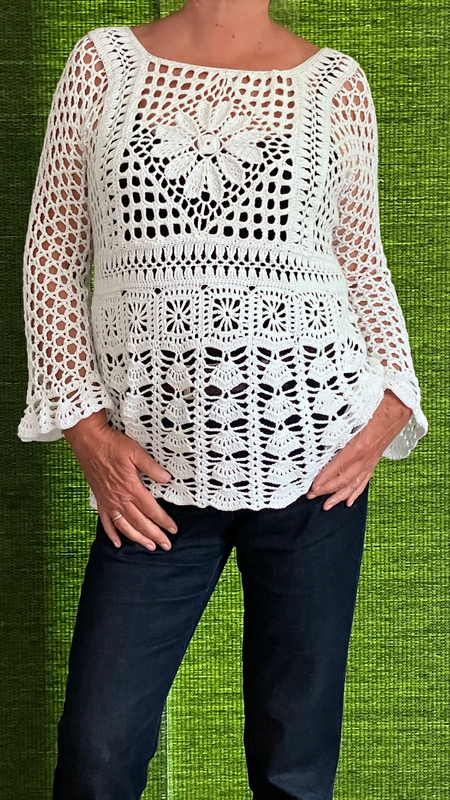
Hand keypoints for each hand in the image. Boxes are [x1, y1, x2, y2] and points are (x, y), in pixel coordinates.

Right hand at [64, 411, 177, 549]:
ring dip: (138, 538)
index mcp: (131, 487)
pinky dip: (112, 534)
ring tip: (149, 547)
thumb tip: (167, 478)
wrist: (88, 442)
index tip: (173, 529)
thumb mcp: (136, 452)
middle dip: (154, 535)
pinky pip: (106, 522)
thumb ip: (152, 467)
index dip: (163, 521)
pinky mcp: (100, 500)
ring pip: (125, 526)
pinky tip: (118, 543)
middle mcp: (120, 498)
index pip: (151, 510)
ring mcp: (108, 501)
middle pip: (140, 522)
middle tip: (166, 545)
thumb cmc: (112, 444)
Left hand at [305, 389, 412, 510]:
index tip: (312, 487)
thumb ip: (337, 410)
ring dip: (340, 495)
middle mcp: (366, 456)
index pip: (339, 466)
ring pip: (355, 483)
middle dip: (327, 490)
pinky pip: (365, 480)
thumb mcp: (356, 405)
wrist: (401, 403)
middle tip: (310, 497)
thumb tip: (319, 409)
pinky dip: (356, 492)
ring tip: (327, 506)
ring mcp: (372, 460)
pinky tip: (349, 501)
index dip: (325, 478)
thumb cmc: (379, 401)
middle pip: (345, 479)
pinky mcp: (375, 459)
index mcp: (360, 444)